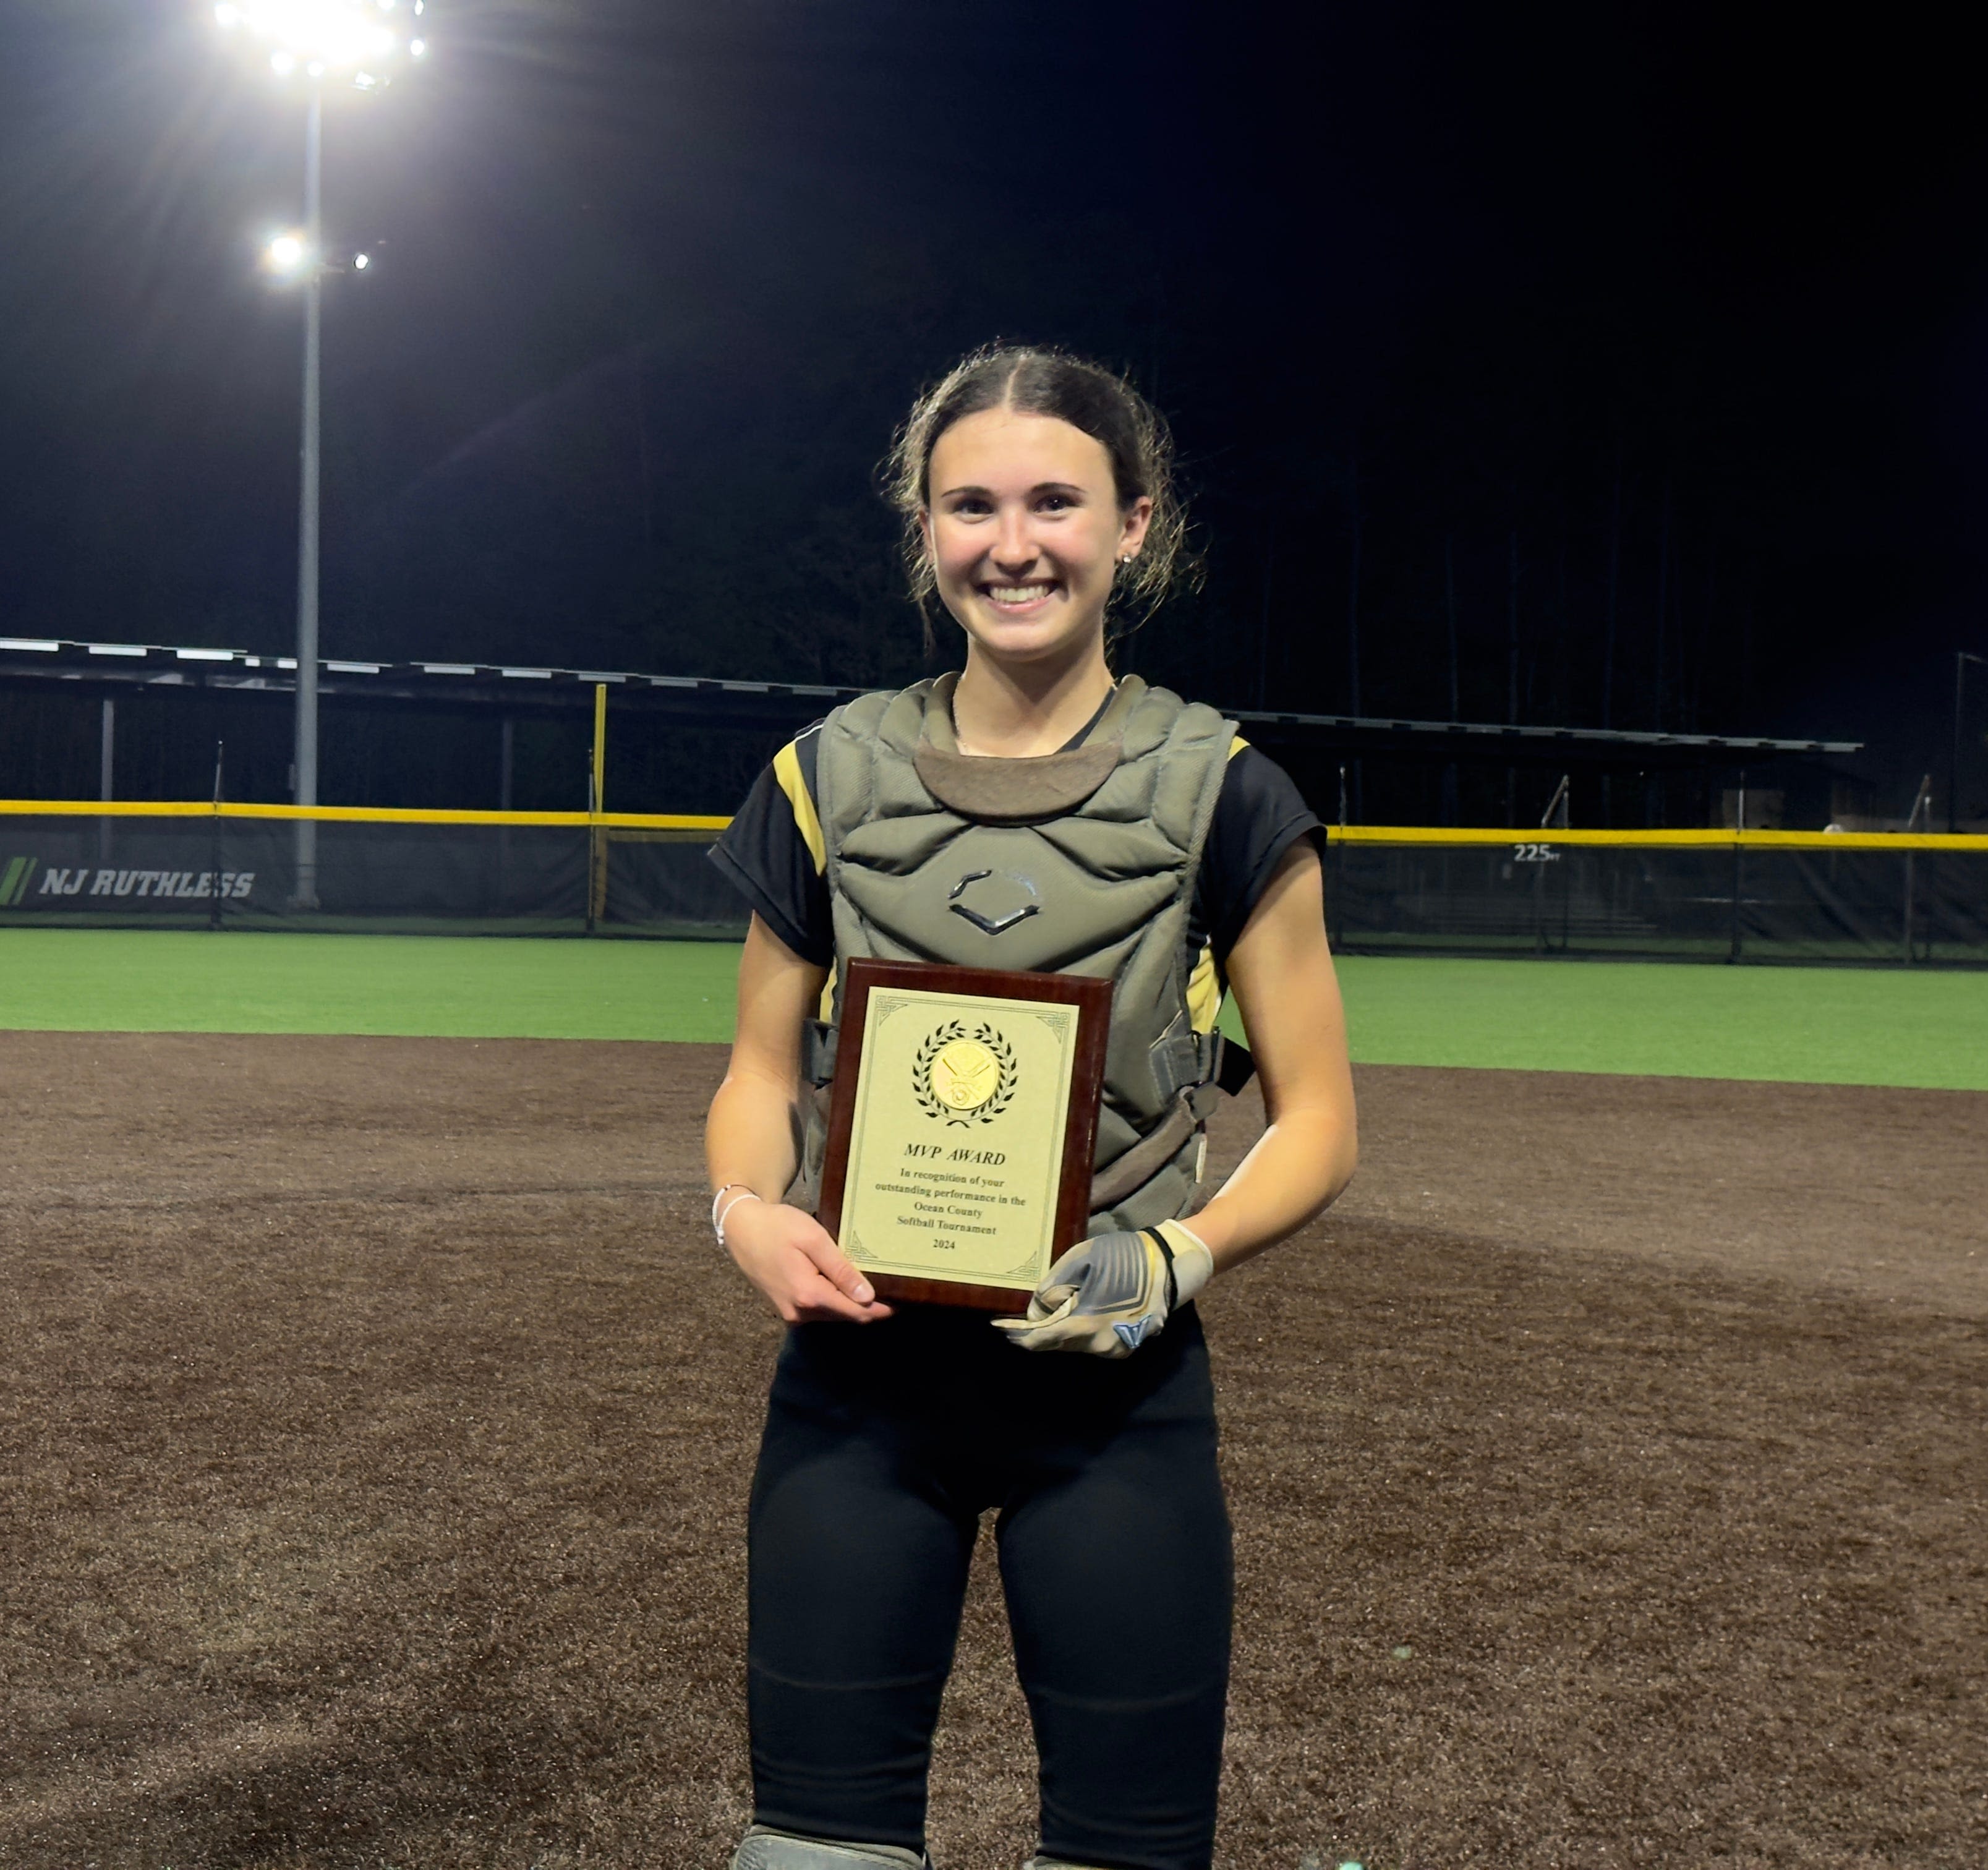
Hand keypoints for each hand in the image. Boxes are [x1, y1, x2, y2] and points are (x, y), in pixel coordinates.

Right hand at [721, 1197, 893, 1325]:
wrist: (741, 1229)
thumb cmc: (778, 1227)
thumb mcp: (813, 1240)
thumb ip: (841, 1270)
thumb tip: (868, 1297)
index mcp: (808, 1295)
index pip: (857, 1312)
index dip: (884, 1308)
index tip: (906, 1298)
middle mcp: (800, 1312)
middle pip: (847, 1316)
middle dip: (871, 1305)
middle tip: (895, 1285)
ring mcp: (792, 1313)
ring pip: (834, 1315)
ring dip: (853, 1302)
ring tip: (875, 1279)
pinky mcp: (788, 1308)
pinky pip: (821, 1310)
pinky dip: (836, 1299)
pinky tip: (846, 1281)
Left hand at [993, 1218, 1213, 1357]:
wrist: (1170, 1264)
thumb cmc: (1123, 1257)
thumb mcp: (1081, 1260)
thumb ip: (1052, 1288)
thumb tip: (1036, 1311)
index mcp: (1088, 1326)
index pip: (1043, 1339)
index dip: (1019, 1335)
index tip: (999, 1328)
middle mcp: (1101, 1345)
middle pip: (1057, 1344)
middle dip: (1037, 1332)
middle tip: (1017, 1320)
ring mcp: (1117, 1349)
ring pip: (1075, 1344)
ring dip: (1059, 1331)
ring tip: (1045, 1314)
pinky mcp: (1127, 1346)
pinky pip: (1092, 1342)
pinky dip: (1079, 1332)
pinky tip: (1074, 1314)